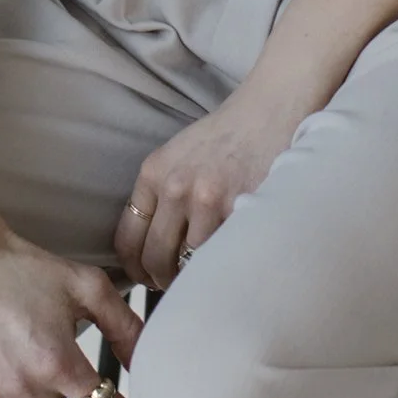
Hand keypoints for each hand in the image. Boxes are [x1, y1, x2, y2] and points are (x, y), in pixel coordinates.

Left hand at [115, 84, 304, 291]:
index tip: (144, 277)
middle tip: (173, 287)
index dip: (134, 268)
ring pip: (189, 263)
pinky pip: (223, 253)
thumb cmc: (228, 135)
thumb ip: (163, 193)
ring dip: (195, 278)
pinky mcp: (240, 207)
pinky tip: (228, 264)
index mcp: (154, 173)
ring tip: (204, 279)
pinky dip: (224, 264)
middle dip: (161, 280)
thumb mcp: (180, 155)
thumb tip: (153, 244)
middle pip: (153, 257)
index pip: (127, 238)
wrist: (270, 110)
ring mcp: (207, 200)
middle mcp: (175, 187)